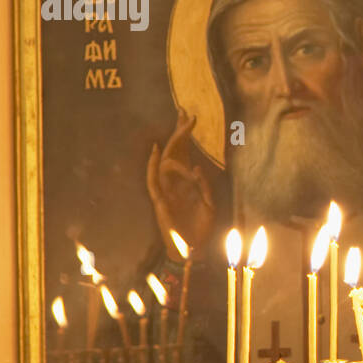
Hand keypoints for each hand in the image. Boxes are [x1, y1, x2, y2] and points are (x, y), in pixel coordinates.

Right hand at [147, 109, 214, 261]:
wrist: (193, 251)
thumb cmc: (200, 230)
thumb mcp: (209, 205)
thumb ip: (205, 187)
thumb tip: (197, 167)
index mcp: (186, 186)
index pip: (185, 157)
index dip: (187, 140)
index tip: (190, 121)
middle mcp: (174, 186)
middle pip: (174, 154)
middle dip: (178, 133)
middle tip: (183, 111)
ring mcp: (165, 193)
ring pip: (162, 164)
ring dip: (169, 145)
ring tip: (174, 123)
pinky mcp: (159, 202)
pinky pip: (153, 182)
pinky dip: (153, 167)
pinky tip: (156, 153)